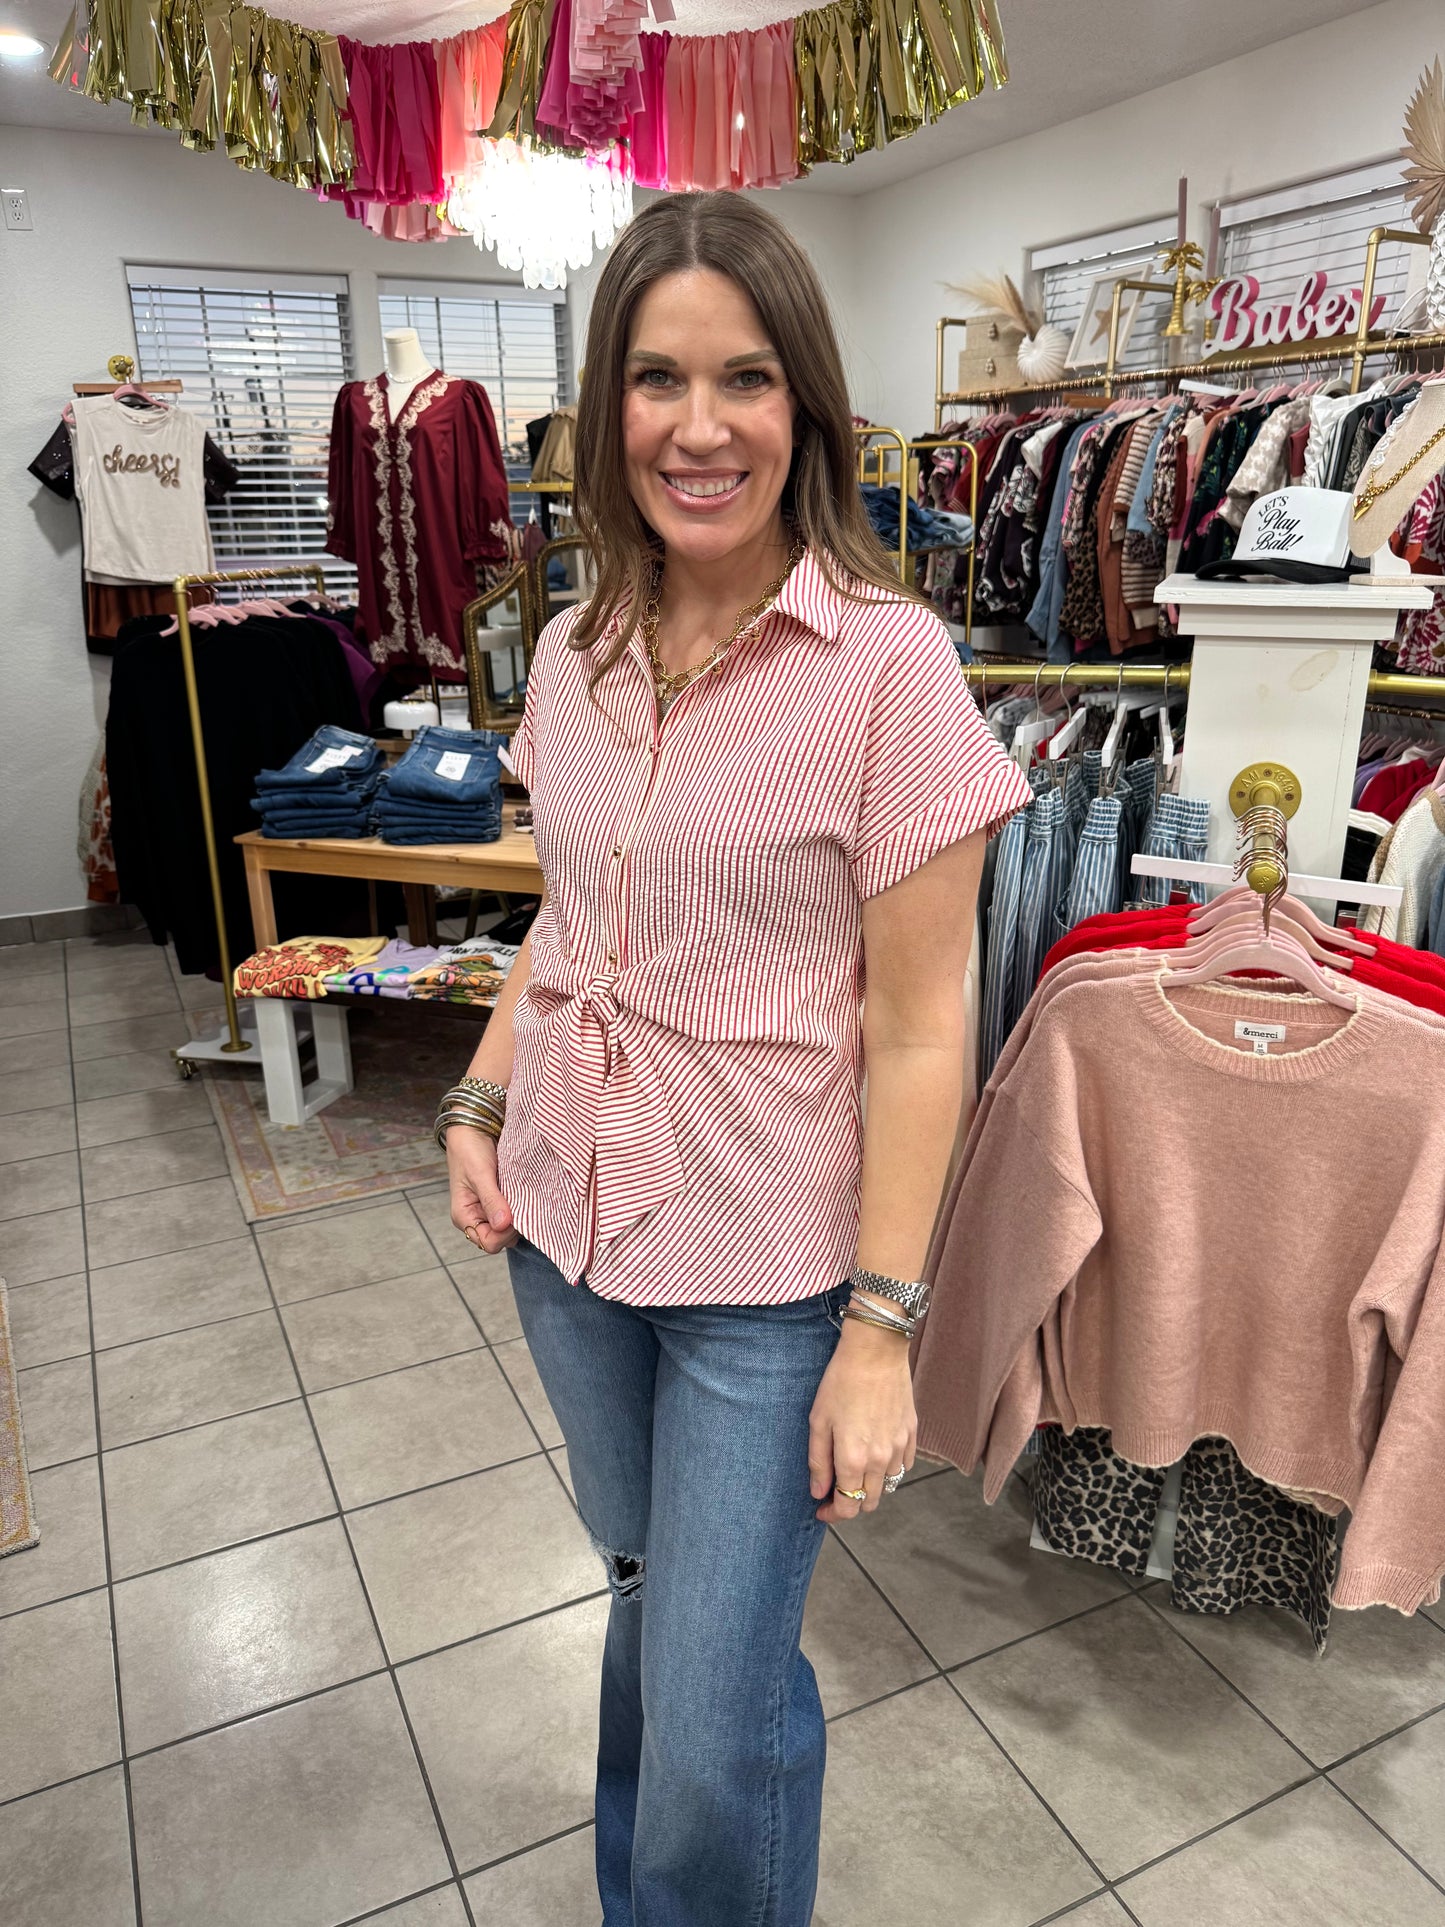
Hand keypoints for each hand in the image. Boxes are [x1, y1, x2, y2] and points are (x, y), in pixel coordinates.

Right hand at [447, 1127, 517, 1254]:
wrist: (474, 1127)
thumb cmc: (470, 1148)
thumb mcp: (480, 1174)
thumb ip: (491, 1200)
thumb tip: (503, 1225)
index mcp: (464, 1216)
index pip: (489, 1243)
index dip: (505, 1234)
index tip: (515, 1213)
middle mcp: (476, 1217)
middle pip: (501, 1240)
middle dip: (514, 1227)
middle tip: (522, 1203)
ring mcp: (488, 1210)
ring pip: (509, 1229)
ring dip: (519, 1217)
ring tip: (523, 1197)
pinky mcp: (499, 1200)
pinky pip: (513, 1214)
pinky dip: (521, 1208)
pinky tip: (524, 1195)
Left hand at [808, 1318, 915, 1522]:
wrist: (876, 1350)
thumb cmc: (841, 1382)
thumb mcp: (819, 1421)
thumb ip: (819, 1462)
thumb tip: (818, 1493)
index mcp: (854, 1460)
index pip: (848, 1507)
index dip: (833, 1514)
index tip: (822, 1510)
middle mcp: (881, 1460)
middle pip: (870, 1501)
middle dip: (852, 1502)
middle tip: (836, 1488)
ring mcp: (900, 1447)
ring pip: (888, 1484)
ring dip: (871, 1485)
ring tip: (855, 1467)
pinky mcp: (912, 1433)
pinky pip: (904, 1464)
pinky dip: (890, 1467)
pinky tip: (877, 1453)